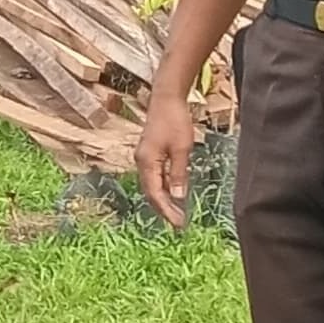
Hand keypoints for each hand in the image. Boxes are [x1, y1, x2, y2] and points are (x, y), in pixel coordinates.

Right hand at [137, 89, 196, 231]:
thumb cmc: (175, 120)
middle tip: (179, 224)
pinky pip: (155, 176)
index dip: (167, 210)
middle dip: (164, 209)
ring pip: (152, 185)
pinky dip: (164, 187)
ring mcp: (144, 158)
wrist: (166, 98)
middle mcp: (141, 162)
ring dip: (164, 199)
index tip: (178, 224)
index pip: (155, 194)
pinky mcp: (149, 154)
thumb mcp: (181, 149)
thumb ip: (179, 174)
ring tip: (177, 213)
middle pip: (151, 192)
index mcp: (147, 162)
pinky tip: (174, 193)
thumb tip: (179, 198)